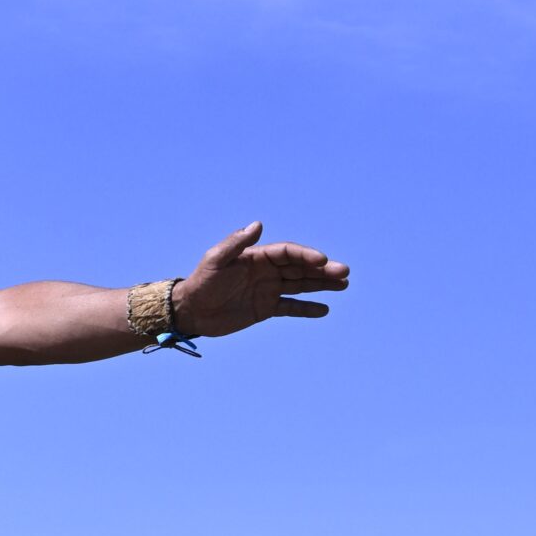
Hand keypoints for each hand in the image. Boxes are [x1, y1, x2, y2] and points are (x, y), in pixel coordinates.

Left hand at [172, 222, 348, 339]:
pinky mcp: (265, 309)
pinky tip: (324, 310)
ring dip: (322, 285)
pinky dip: (306, 309)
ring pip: (301, 285)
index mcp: (258, 257)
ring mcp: (268, 290)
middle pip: (301, 268)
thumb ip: (236, 244)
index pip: (289, 253)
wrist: (191, 310)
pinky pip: (291, 308)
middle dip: (323, 270)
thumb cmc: (202, 282)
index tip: (322, 261)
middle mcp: (267, 271)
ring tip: (344, 285)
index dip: (306, 256)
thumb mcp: (216, 260)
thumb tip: (258, 224)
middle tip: (345, 273)